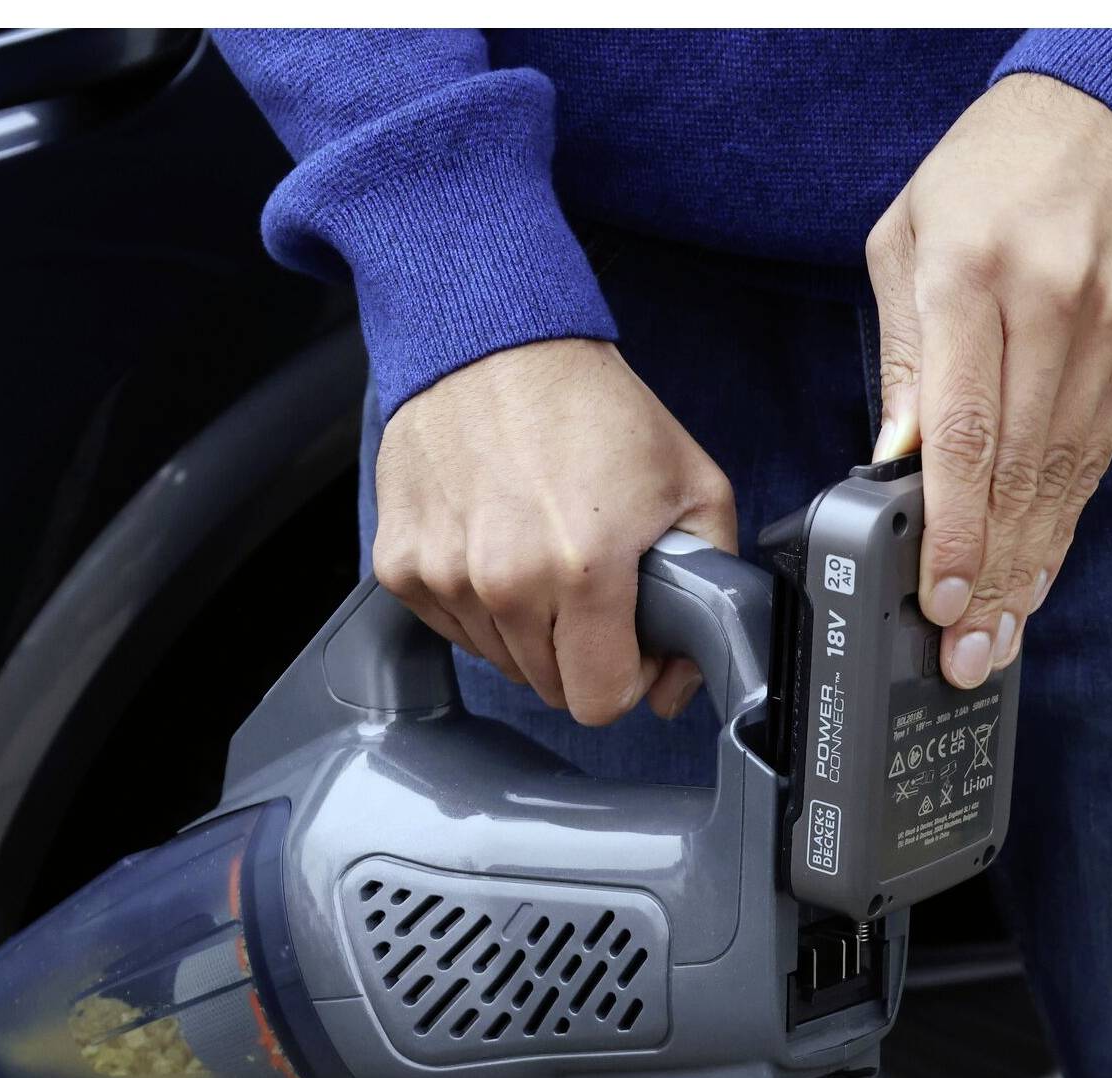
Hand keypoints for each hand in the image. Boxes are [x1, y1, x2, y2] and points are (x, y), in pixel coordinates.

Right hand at [372, 338, 736, 724]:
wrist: (492, 342)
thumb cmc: (590, 407)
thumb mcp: (694, 484)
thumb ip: (711, 588)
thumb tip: (677, 682)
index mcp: (583, 569)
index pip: (599, 701)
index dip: (626, 680)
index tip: (629, 643)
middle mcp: (504, 581)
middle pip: (548, 686)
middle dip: (579, 650)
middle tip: (591, 586)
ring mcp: (443, 575)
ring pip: (498, 660)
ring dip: (526, 627)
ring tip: (541, 552)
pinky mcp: (400, 565)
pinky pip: (450, 626)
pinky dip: (476, 602)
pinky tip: (496, 542)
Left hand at [868, 72, 1111, 686]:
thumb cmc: (990, 171)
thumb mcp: (907, 240)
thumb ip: (903, 356)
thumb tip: (893, 459)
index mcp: (974, 277)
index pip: (965, 431)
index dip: (954, 528)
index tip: (940, 598)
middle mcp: (1052, 308)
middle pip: (1021, 471)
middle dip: (992, 575)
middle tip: (968, 652)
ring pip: (1068, 475)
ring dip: (1033, 565)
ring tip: (1001, 635)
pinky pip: (1101, 454)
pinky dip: (1068, 518)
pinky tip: (1042, 569)